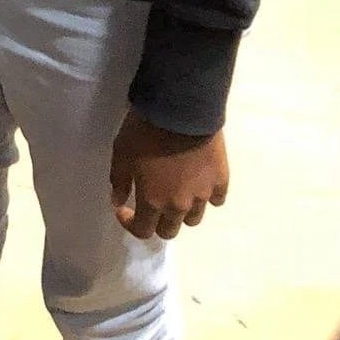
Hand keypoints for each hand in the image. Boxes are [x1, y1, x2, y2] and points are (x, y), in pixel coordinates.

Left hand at [109, 109, 228, 240]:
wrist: (181, 108)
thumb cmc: (146, 131)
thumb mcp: (121, 153)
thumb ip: (119, 181)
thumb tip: (118, 201)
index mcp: (153, 201)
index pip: (142, 231)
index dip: (130, 223)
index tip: (124, 208)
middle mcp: (179, 205)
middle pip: (169, 230)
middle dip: (157, 221)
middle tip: (152, 202)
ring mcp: (203, 194)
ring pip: (194, 217)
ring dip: (183, 211)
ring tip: (177, 192)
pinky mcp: (221, 180)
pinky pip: (216, 199)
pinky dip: (207, 196)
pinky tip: (200, 183)